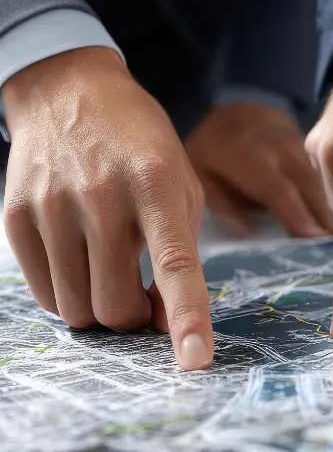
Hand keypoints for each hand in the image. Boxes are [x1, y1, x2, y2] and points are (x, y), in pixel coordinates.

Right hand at [3, 48, 212, 370]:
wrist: (68, 91)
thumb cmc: (140, 145)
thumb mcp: (182, 182)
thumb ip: (181, 251)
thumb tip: (163, 321)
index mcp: (156, 185)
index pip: (176, 265)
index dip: (188, 318)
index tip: (196, 360)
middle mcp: (101, 197)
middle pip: (116, 305)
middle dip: (136, 317)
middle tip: (144, 294)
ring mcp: (52, 207)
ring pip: (77, 310)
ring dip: (101, 310)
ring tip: (112, 274)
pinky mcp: (15, 217)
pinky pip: (44, 294)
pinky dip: (69, 296)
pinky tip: (82, 265)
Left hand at [185, 101, 332, 236]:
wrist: (235, 109)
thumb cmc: (213, 150)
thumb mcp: (201, 174)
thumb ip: (222, 203)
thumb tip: (249, 234)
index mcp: (247, 153)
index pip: (275, 188)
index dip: (296, 213)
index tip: (314, 238)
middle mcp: (278, 145)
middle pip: (306, 183)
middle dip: (324, 214)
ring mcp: (298, 142)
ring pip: (318, 178)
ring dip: (332, 207)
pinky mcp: (310, 146)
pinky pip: (322, 173)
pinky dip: (332, 195)